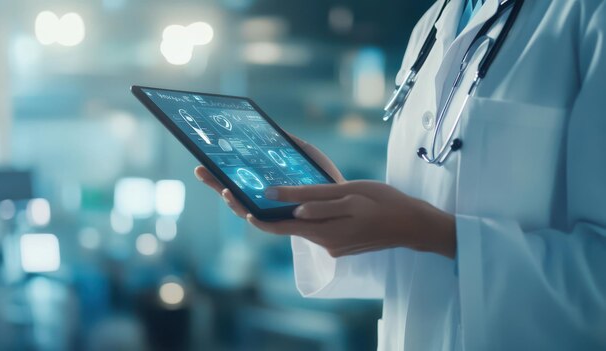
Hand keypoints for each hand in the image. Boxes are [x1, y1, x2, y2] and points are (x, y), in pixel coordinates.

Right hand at [194, 134, 344, 218]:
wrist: (349, 201)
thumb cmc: (328, 179)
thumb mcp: (308, 156)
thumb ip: (290, 144)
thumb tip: (271, 128)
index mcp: (268, 185)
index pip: (238, 178)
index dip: (220, 170)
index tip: (205, 158)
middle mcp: (266, 201)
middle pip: (234, 194)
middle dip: (214, 184)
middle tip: (200, 170)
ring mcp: (275, 214)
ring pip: (245, 211)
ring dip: (232, 202)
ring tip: (223, 189)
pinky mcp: (288, 226)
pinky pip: (268, 227)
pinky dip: (256, 221)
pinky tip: (248, 212)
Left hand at [250, 181, 456, 258]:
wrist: (413, 225)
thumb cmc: (384, 204)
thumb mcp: (349, 195)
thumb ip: (314, 199)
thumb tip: (280, 199)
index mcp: (321, 231)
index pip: (276, 226)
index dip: (251, 213)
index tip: (231, 196)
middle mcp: (322, 242)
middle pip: (281, 224)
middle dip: (253, 206)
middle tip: (231, 186)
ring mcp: (331, 244)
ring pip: (298, 224)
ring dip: (278, 208)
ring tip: (258, 186)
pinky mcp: (338, 241)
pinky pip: (313, 225)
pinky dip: (301, 211)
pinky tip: (297, 196)